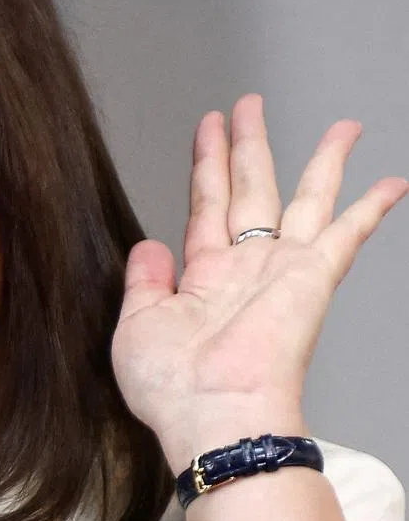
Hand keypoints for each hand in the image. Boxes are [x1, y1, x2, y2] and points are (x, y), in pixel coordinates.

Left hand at [110, 93, 407, 469]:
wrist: (212, 416)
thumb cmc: (172, 387)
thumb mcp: (137, 325)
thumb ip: (144, 281)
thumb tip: (149, 244)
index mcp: (203, 277)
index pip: (206, 204)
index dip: (207, 163)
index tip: (210, 127)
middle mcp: (246, 269)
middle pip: (251, 188)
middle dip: (250, 144)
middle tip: (250, 104)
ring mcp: (282, 271)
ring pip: (305, 198)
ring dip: (321, 160)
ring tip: (341, 125)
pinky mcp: (314, 279)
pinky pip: (349, 234)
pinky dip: (371, 206)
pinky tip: (392, 181)